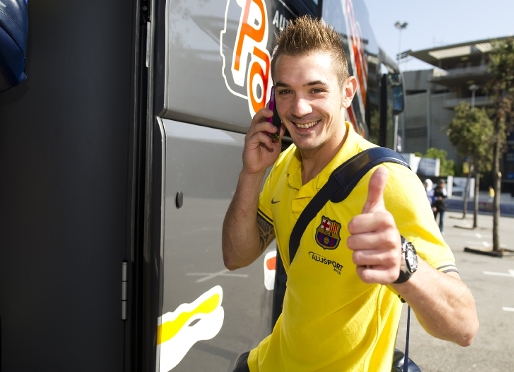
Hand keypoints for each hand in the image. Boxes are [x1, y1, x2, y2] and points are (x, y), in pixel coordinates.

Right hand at [242, 106, 283, 175]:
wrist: (258, 168)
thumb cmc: (265, 156)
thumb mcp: (276, 144)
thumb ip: (279, 135)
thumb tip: (284, 125)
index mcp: (261, 129)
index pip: (263, 116)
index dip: (268, 109)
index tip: (274, 104)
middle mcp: (254, 131)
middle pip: (257, 116)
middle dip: (264, 112)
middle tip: (271, 112)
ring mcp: (251, 136)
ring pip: (257, 125)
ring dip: (267, 126)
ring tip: (274, 131)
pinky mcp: (249, 143)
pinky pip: (257, 136)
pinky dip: (266, 139)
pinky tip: (270, 145)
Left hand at [347, 167, 400, 283]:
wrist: (400, 258)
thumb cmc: (380, 230)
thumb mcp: (377, 209)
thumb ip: (375, 190)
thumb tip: (381, 169)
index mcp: (386, 220)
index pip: (352, 225)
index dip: (354, 229)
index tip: (364, 229)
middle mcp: (391, 238)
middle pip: (352, 243)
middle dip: (355, 244)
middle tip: (367, 243)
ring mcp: (391, 258)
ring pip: (356, 258)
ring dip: (359, 258)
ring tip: (370, 254)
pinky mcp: (388, 275)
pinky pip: (363, 274)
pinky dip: (363, 272)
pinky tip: (372, 267)